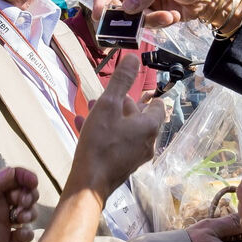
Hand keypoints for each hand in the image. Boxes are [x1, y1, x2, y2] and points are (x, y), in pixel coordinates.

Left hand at [0, 167, 38, 241]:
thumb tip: (11, 171)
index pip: (14, 177)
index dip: (25, 177)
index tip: (33, 182)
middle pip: (25, 194)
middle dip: (29, 196)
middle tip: (21, 202)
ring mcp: (3, 222)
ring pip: (28, 213)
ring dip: (30, 213)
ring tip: (21, 217)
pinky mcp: (4, 240)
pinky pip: (23, 236)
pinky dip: (27, 234)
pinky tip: (21, 233)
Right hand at [70, 54, 164, 198]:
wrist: (89, 184)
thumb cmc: (100, 142)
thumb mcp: (108, 105)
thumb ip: (121, 80)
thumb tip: (134, 57)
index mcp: (149, 126)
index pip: (158, 106)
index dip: (146, 96)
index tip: (132, 90)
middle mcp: (147, 142)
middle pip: (140, 118)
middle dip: (122, 105)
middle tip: (106, 97)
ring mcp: (135, 157)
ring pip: (126, 130)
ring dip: (111, 117)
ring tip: (91, 108)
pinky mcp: (122, 166)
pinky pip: (117, 143)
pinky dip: (105, 132)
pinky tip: (84, 126)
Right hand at [91, 0, 226, 28]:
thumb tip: (127, 7)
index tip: (98, 13)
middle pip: (118, 0)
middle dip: (126, 14)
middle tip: (135, 22)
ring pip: (130, 15)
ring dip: (148, 19)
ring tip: (168, 16)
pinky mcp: (150, 11)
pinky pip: (144, 22)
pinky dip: (157, 22)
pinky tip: (173, 16)